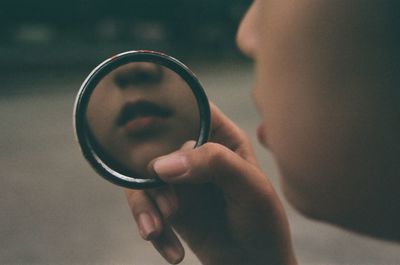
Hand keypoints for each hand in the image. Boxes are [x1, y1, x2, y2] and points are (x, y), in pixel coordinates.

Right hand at [125, 103, 296, 263]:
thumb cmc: (263, 221)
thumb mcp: (250, 187)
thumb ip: (214, 164)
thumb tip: (162, 164)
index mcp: (221, 137)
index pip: (190, 110)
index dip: (166, 110)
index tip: (142, 122)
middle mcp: (196, 155)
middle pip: (156, 144)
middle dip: (154, 175)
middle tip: (170, 207)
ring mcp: (181, 181)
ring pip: (143, 179)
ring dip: (146, 206)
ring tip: (157, 230)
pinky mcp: (170, 207)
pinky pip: (146, 209)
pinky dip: (152, 228)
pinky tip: (173, 251)